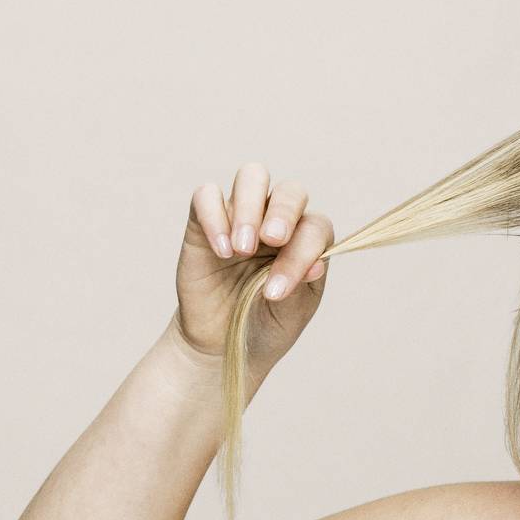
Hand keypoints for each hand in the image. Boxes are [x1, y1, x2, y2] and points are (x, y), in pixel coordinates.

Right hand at [174, 161, 332, 364]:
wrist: (222, 342)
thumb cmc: (264, 322)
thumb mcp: (290, 313)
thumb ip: (302, 286)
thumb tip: (316, 264)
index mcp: (306, 240)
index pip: (315, 227)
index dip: (303, 252)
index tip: (279, 288)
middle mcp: (277, 220)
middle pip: (290, 190)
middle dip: (284, 212)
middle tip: (271, 240)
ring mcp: (241, 216)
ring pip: (252, 177)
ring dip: (249, 208)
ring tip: (242, 248)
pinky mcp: (204, 221)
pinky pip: (207, 195)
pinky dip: (214, 216)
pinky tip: (221, 251)